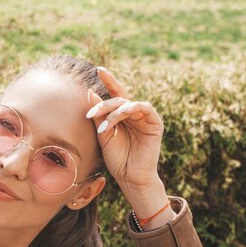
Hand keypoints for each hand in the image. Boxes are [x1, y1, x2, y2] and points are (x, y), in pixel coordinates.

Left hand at [87, 67, 163, 191]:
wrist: (130, 177)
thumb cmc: (117, 158)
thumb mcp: (103, 134)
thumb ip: (98, 115)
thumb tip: (90, 92)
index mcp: (121, 115)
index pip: (115, 93)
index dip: (108, 80)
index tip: (98, 69)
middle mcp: (134, 113)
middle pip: (118, 98)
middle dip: (104, 104)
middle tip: (91, 113)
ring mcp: (145, 117)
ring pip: (129, 103)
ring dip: (114, 111)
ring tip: (105, 126)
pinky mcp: (155, 123)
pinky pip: (145, 108)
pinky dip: (133, 108)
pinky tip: (123, 114)